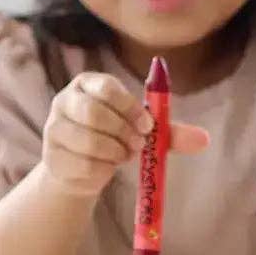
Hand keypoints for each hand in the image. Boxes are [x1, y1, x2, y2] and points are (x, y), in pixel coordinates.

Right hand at [39, 72, 208, 197]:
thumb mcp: (144, 130)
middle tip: (138, 145)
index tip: (148, 126)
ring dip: (116, 153)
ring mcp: (53, 128)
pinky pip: (84, 165)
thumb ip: (170, 131)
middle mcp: (65, 101)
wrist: (83, 169)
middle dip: (124, 132)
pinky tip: (105, 166)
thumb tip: (204, 139)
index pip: (108, 87)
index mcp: (89, 84)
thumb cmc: (116, 138)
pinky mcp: (51, 156)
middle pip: (94, 113)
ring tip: (123, 154)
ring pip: (90, 142)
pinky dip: (104, 170)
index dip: (131, 108)